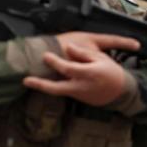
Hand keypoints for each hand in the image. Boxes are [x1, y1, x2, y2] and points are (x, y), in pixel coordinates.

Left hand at [22, 32, 139, 106]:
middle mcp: (81, 86)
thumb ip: (83, 54)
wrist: (120, 93)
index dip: (55, 62)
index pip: (68, 68)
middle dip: (41, 84)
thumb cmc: (111, 72)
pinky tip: (43, 80)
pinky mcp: (77, 98)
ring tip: (28, 81)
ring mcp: (78, 94)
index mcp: (89, 73)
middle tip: (26, 80)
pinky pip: (63, 91)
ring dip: (43, 86)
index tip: (45, 55)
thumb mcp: (101, 59)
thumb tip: (68, 47)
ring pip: (57, 91)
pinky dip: (53, 86)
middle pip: (57, 88)